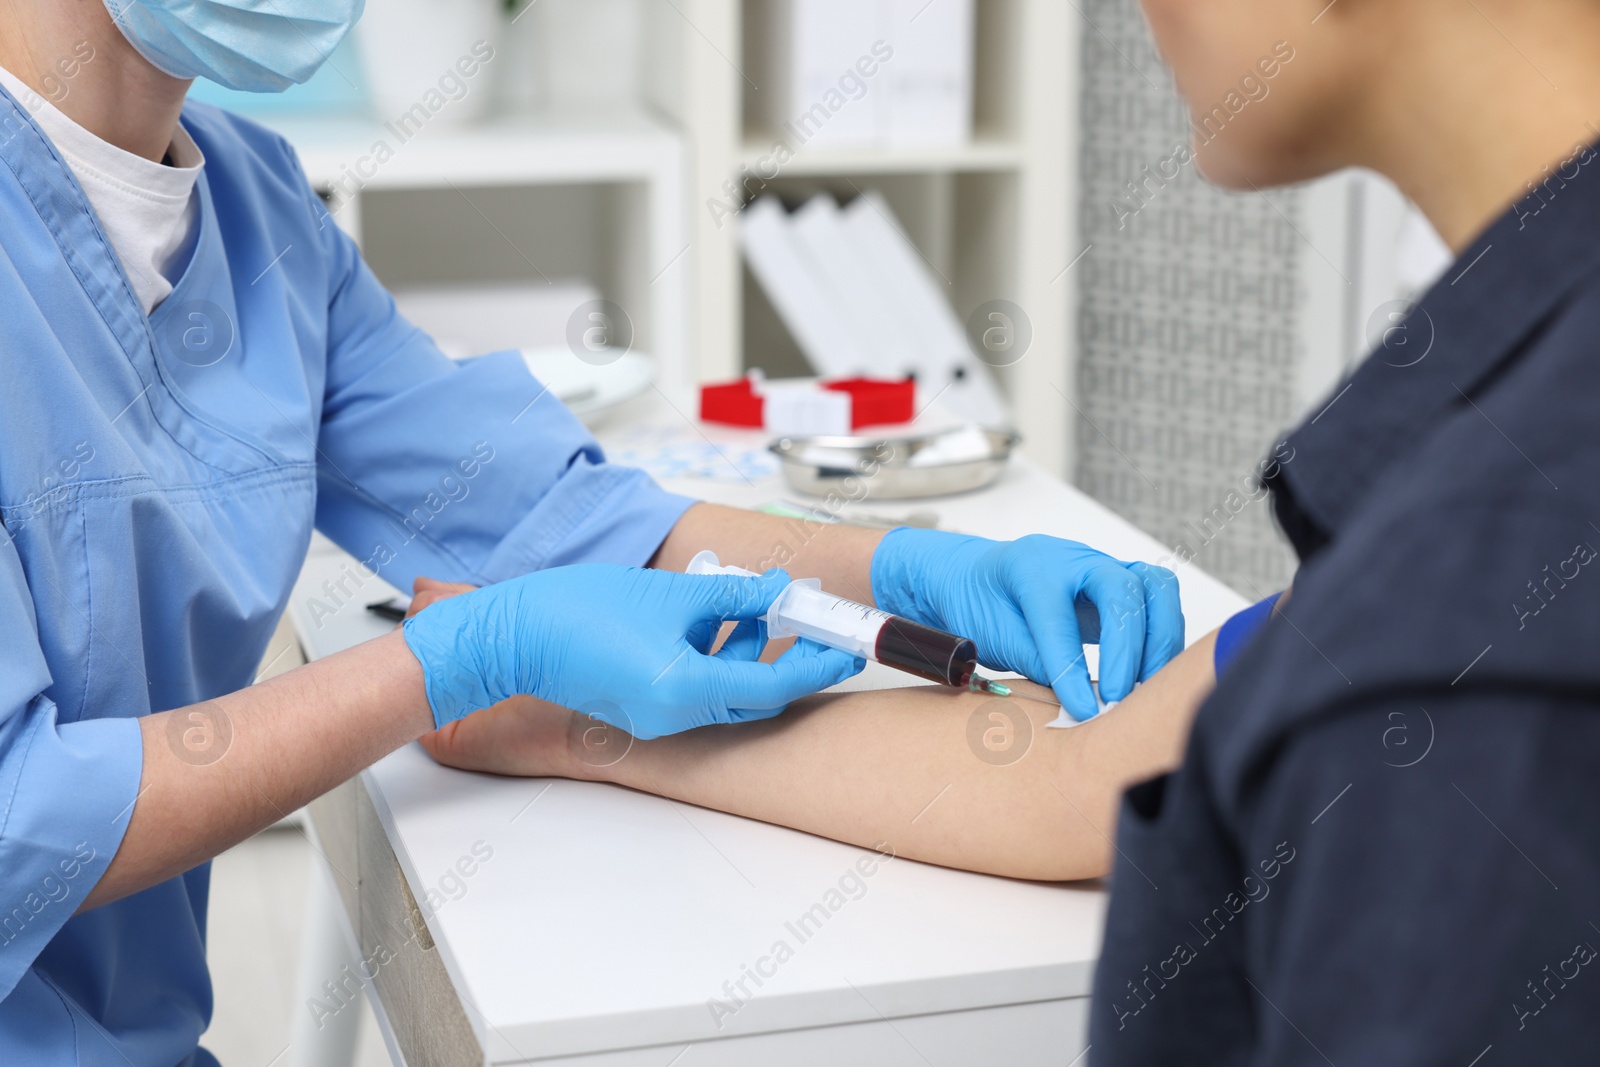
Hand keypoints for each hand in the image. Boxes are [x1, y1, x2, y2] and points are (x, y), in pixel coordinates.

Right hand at [401, 565, 863, 738]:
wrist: (515, 636)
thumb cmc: (579, 612)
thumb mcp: (671, 594)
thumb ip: (734, 596)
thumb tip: (779, 591)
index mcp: (685, 689)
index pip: (775, 685)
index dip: (818, 663)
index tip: (848, 643)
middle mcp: (677, 715)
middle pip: (757, 692)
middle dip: (789, 652)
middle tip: (811, 613)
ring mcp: (660, 717)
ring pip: (729, 686)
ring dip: (751, 646)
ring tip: (756, 599)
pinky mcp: (646, 707)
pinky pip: (700, 685)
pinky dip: (720, 653)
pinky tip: (717, 615)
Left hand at [871, 529, 1182, 720]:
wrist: (976, 579)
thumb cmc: (979, 603)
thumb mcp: (991, 634)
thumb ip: (1034, 659)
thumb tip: (1080, 697)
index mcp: (1032, 565)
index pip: (1059, 617)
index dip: (1071, 667)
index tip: (1083, 709)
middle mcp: (1076, 559)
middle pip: (1122, 589)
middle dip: (1126, 648)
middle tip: (1118, 696)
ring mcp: (1105, 568)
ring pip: (1156, 588)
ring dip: (1158, 640)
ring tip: (1145, 687)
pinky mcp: (1124, 586)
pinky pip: (1160, 603)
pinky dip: (1162, 639)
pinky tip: (1149, 675)